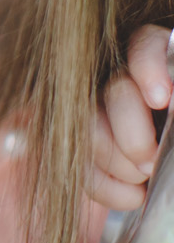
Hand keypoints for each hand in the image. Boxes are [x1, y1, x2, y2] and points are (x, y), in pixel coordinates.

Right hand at [91, 26, 171, 212]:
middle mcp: (123, 77)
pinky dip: (103, 185)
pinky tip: (133, 196)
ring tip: (144, 181)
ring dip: (114, 160)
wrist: (164, 165)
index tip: (161, 99)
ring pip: (86, 125)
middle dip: (131, 132)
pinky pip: (77, 160)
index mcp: (154, 63)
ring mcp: (96, 109)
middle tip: (150, 163)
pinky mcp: (79, 143)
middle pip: (113, 90)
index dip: (148, 67)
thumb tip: (171, 102)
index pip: (144, 46)